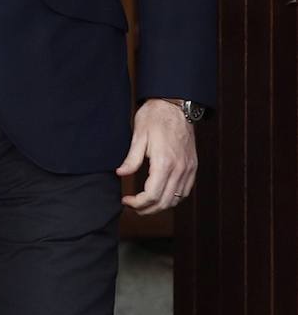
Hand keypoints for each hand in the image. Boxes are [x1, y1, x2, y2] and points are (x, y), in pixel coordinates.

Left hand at [117, 99, 197, 213]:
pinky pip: (185, 191)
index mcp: (164, 162)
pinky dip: (173, 198)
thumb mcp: (139, 135)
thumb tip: (120, 174)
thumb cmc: (156, 116)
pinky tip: (161, 196)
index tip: (126, 200)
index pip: (151, 195)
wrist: (176, 105)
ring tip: (145, 204)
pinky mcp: (192, 166)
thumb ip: (131, 158)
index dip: (137, 203)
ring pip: (176, 199)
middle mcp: (179, 168)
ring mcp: (188, 168)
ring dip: (160, 206)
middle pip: (164, 202)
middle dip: (146, 209)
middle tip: (133, 206)